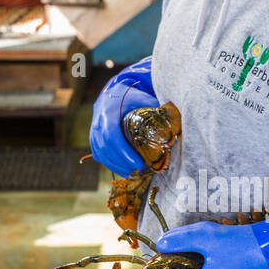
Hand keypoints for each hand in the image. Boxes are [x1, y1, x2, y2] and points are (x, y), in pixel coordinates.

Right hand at [88, 59, 157, 176]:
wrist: (114, 95)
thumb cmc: (132, 98)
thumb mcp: (144, 100)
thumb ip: (156, 111)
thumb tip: (176, 126)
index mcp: (108, 111)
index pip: (112, 134)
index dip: (124, 151)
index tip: (139, 163)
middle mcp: (97, 122)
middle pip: (106, 148)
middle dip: (123, 162)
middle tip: (140, 169)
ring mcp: (93, 131)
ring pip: (101, 154)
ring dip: (118, 166)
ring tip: (134, 173)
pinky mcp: (93, 139)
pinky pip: (99, 156)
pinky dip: (112, 165)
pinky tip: (125, 171)